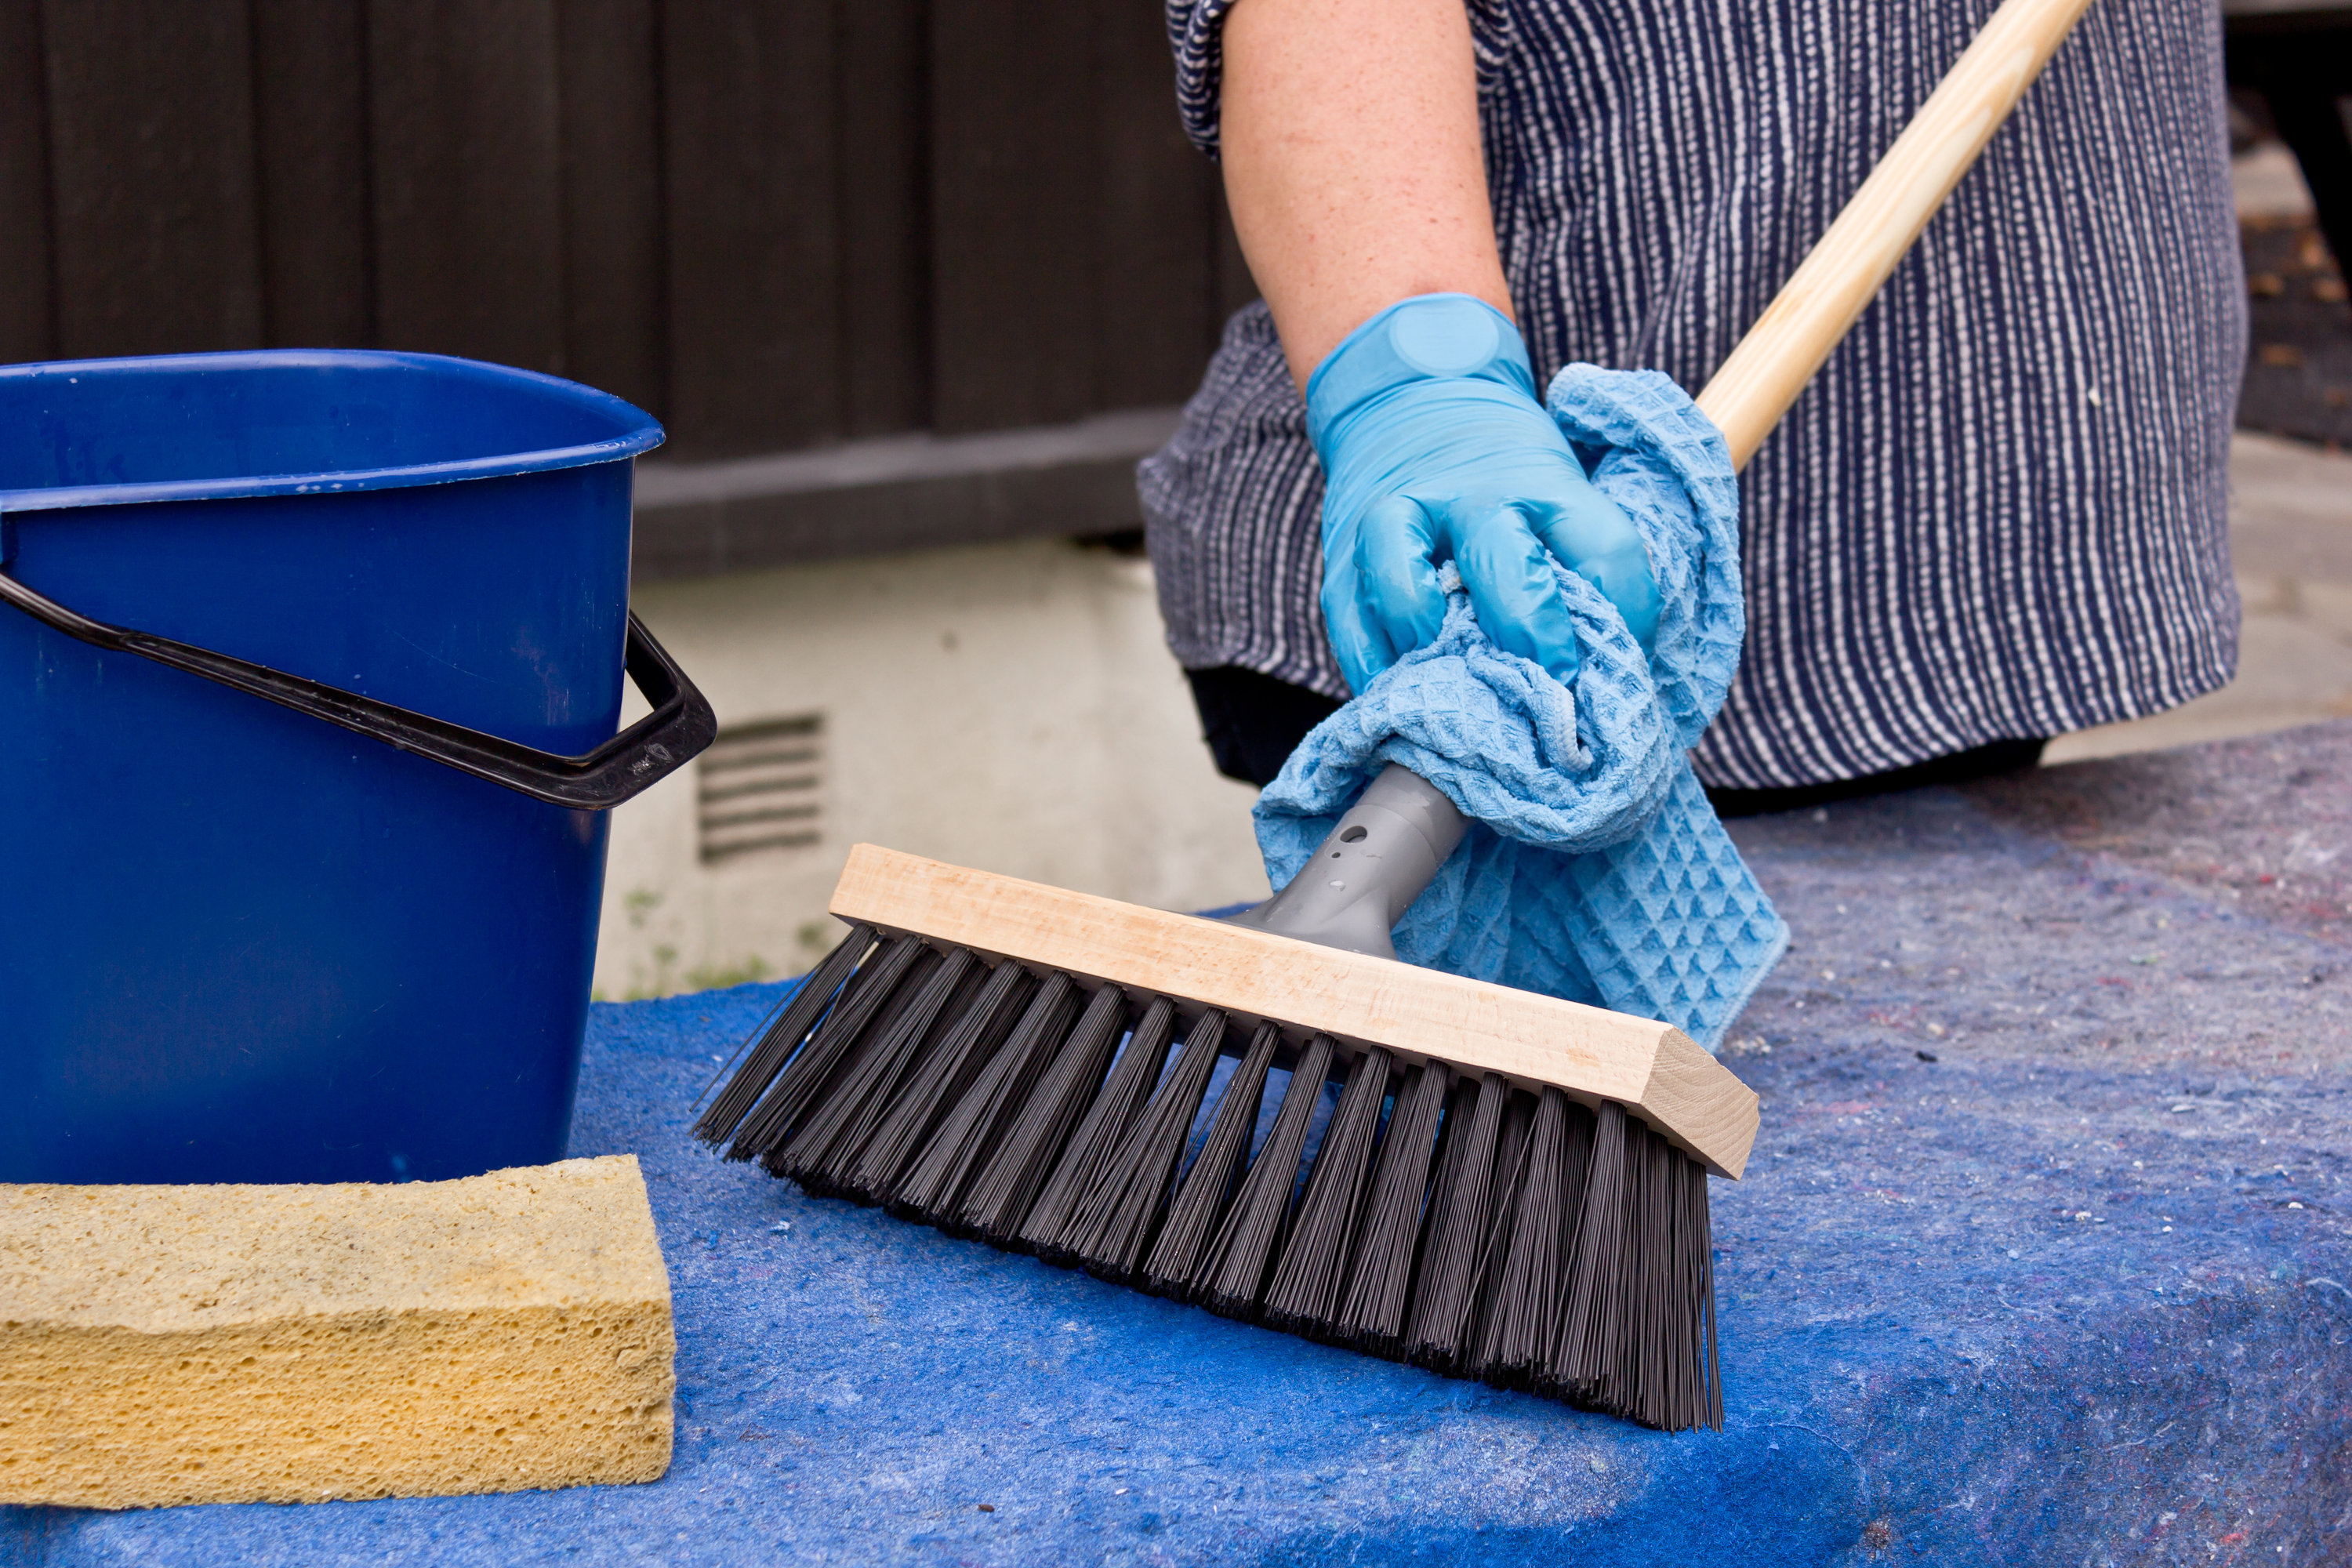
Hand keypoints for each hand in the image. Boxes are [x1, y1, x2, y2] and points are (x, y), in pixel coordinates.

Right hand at [1306, 294, 1660, 692]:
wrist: (1413, 406)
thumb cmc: (1506, 489)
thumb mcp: (1558, 499)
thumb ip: (1580, 572)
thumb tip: (1604, 679)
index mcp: (1547, 486)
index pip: (1603, 545)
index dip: (1622, 613)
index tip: (1620, 666)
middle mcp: (1472, 497)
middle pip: (1504, 560)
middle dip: (1531, 629)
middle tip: (1551, 685)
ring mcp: (1399, 519)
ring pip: (1403, 579)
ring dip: (1427, 638)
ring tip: (1451, 680)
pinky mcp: (1344, 553)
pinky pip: (1350, 616)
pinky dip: (1371, 662)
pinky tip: (1398, 688)